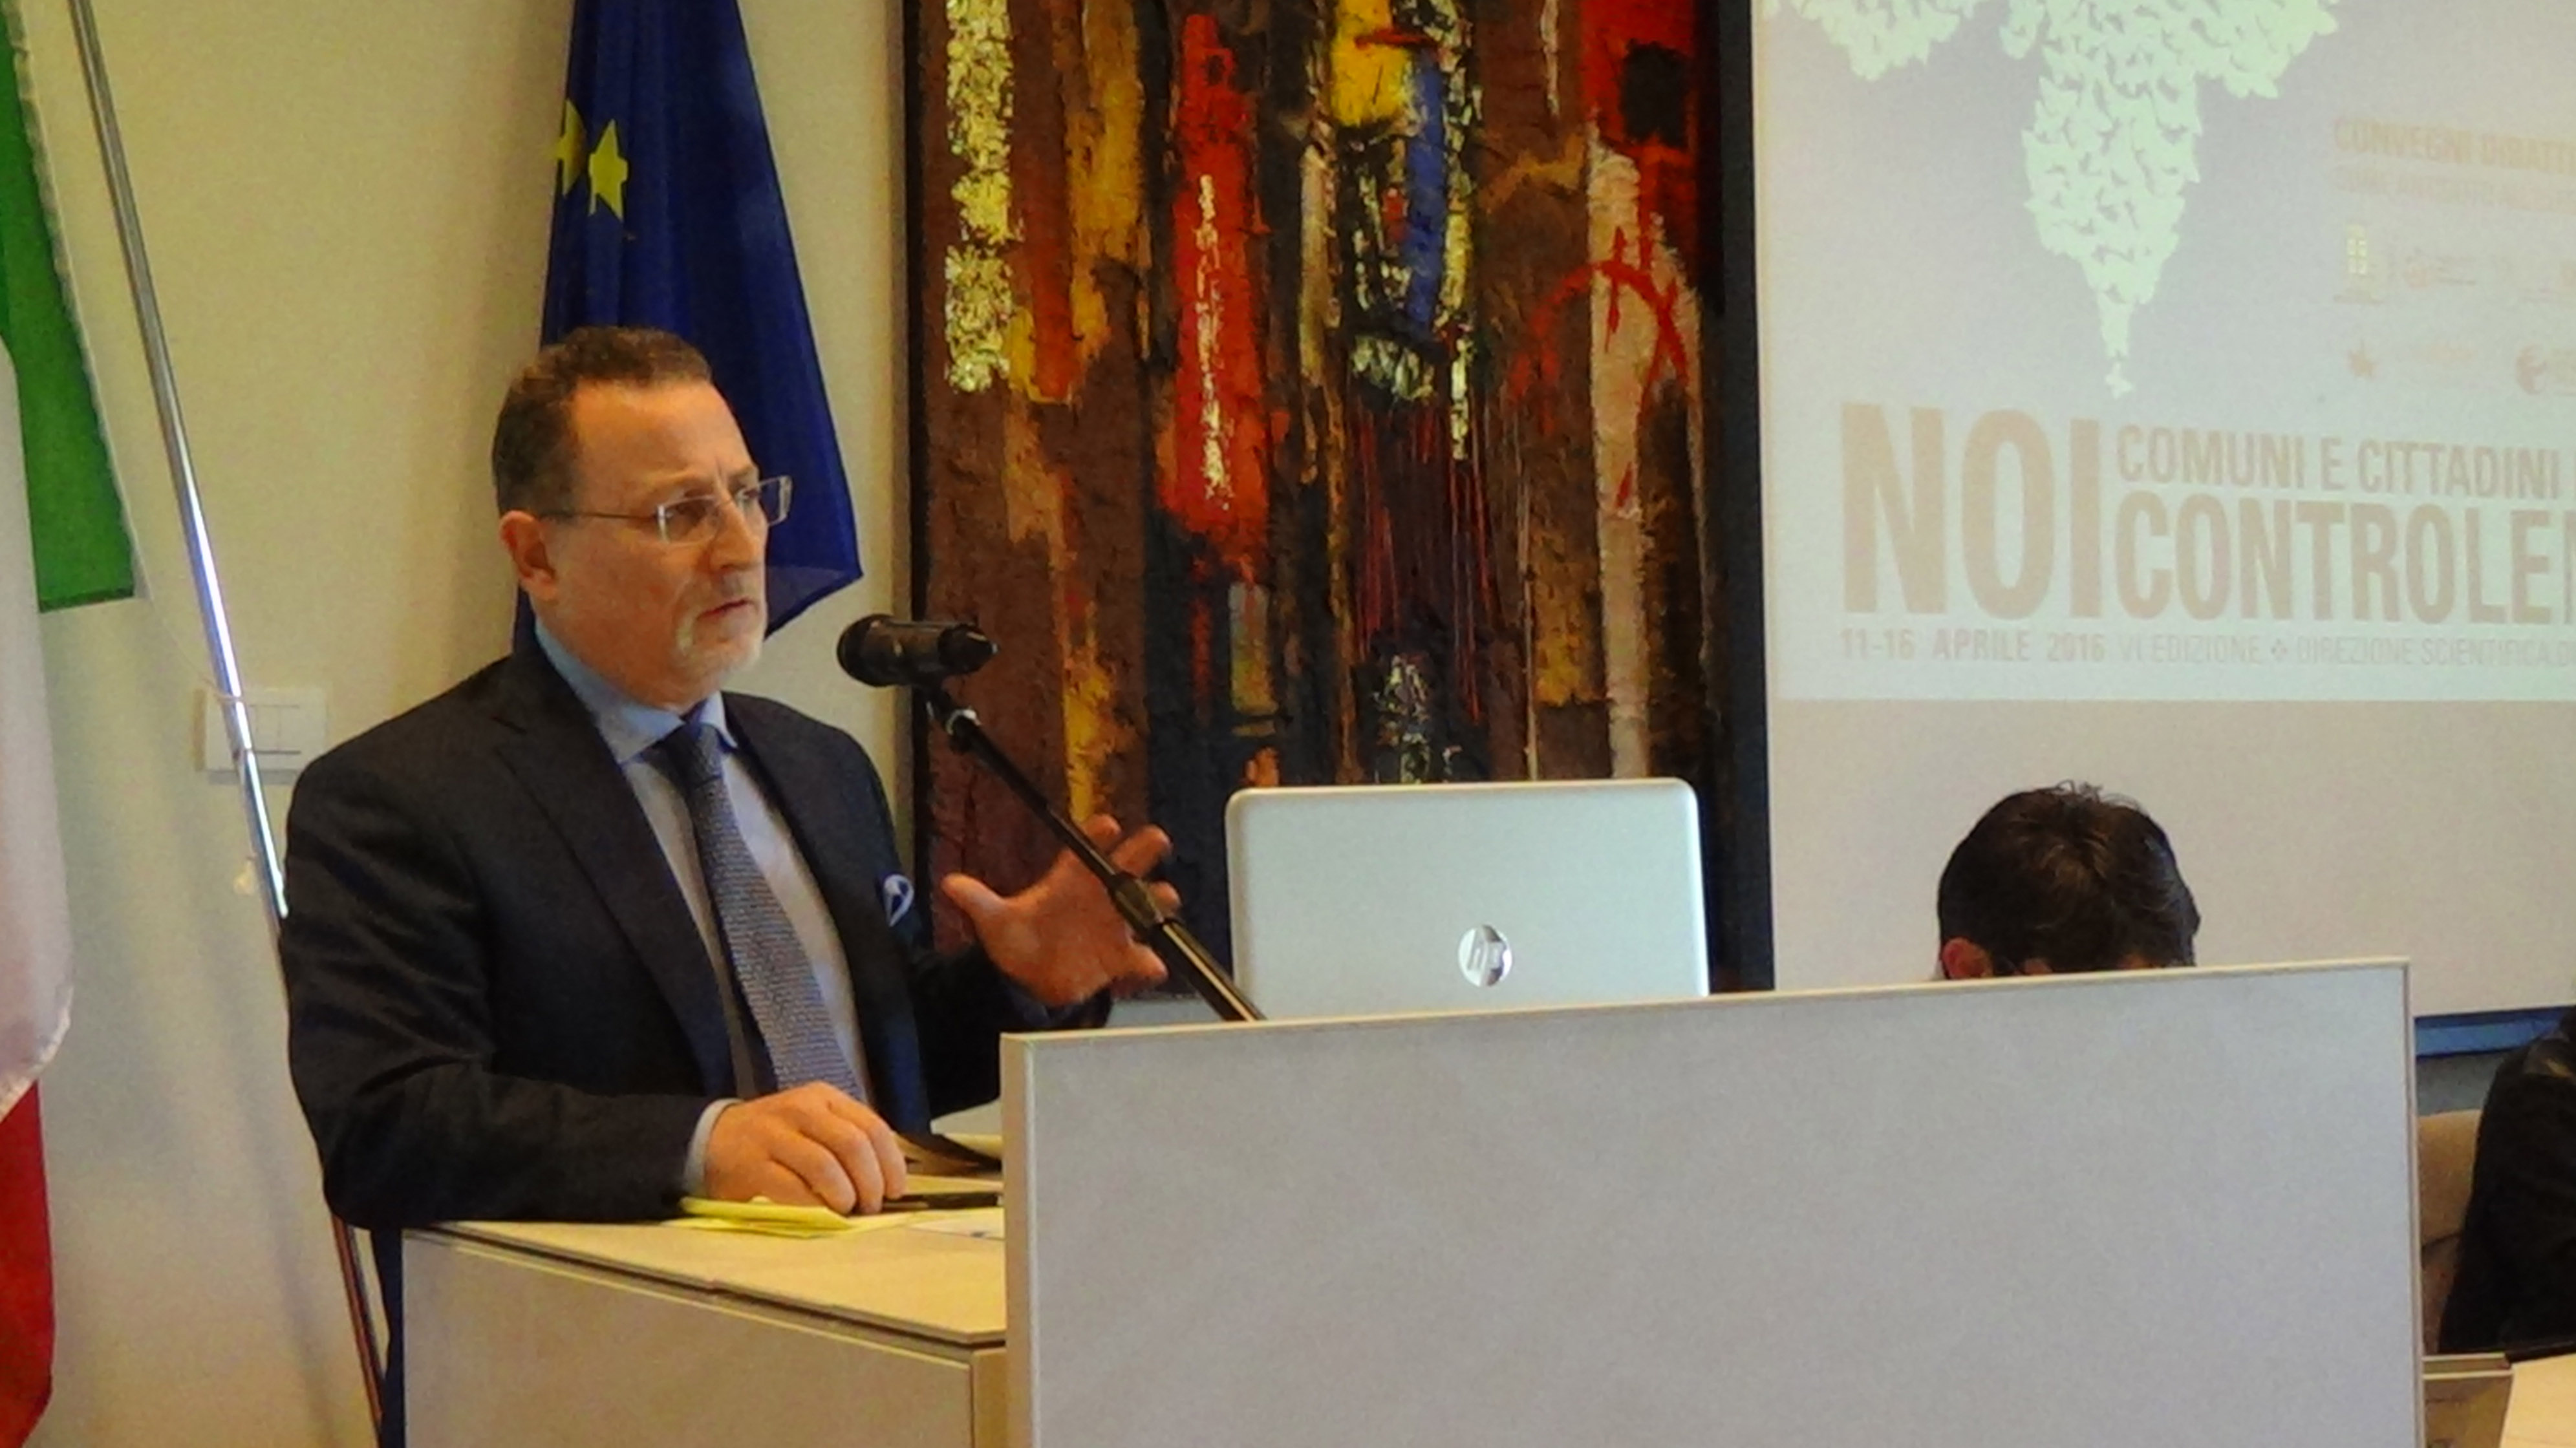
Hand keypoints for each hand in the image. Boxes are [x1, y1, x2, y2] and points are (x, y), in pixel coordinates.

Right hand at [701, 1082, 907, 1213]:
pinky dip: (813, 1204)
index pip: (872, 1127)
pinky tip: (819, 1213)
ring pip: (825, 1165)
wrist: (714, 1140)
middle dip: (870, 1182)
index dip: (891, 1163)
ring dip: (844, 1195)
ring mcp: (774, 1134)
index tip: (896, 1190)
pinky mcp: (752, 1163)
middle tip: (871, 1206)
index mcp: (824, 1098)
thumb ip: (847, 1142)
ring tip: (846, 1211)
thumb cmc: (776, 1139)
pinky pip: (792, 1187)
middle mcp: (801, 1109)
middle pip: (853, 1145)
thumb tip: (887, 1181)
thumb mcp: (814, 1125)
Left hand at [941, 814, 1175, 1005]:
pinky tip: (1150, 963)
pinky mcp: (1121, 956)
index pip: (1090, 845)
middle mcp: (1099, 894)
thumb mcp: (994, 920)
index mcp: (1071, 877)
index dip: (1100, 831)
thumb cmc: (1017, 939)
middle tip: (1156, 840)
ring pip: (1150, 903)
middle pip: (1132, 863)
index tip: (1108, 825)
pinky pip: (1144, 957)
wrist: (1028, 979)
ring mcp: (1115, 924)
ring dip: (1159, 901)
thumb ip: (978, 901)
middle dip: (1147, 848)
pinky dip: (1150, 961)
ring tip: (1161, 900)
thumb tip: (950, 884)